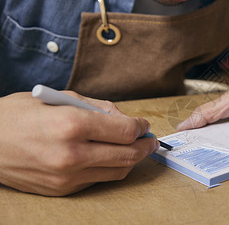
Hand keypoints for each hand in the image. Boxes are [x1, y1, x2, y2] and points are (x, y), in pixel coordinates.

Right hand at [0, 91, 158, 195]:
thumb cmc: (19, 114)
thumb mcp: (60, 98)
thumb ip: (97, 107)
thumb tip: (123, 117)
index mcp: (72, 125)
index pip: (125, 131)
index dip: (140, 127)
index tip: (143, 124)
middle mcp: (72, 154)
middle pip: (127, 155)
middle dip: (145, 146)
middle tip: (151, 140)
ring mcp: (66, 176)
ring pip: (117, 171)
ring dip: (132, 159)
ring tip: (137, 149)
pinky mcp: (61, 189)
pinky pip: (98, 179)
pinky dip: (110, 168)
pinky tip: (111, 157)